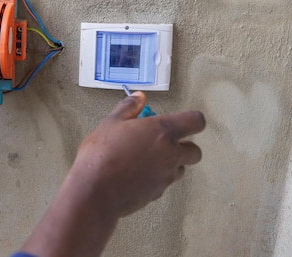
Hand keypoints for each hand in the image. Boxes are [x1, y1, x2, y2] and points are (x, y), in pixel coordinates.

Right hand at [73, 91, 204, 216]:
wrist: (95, 190)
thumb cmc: (102, 156)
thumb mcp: (111, 123)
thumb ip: (128, 107)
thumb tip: (138, 98)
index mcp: (162, 132)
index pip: (195, 121)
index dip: (193, 119)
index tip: (184, 119)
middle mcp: (170, 154)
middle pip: (195, 150)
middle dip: (184, 145)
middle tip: (164, 140)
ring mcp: (166, 176)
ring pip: (181, 168)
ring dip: (172, 163)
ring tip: (148, 157)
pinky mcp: (158, 193)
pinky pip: (165, 183)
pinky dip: (157, 177)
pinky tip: (138, 173)